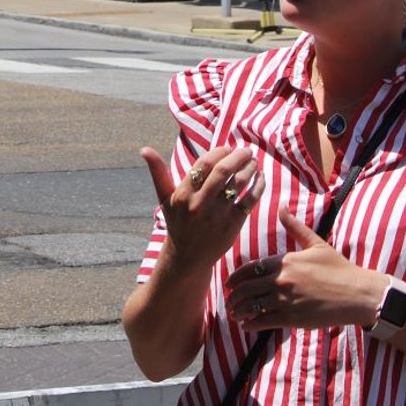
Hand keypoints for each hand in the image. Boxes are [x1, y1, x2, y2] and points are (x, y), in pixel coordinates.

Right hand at [141, 144, 264, 272]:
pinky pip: (249, 201)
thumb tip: (144, 149)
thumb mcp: (164, 198)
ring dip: (250, 169)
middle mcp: (199, 204)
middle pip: (223, 171)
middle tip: (247, 150)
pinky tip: (260, 177)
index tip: (228, 148)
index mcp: (183, 194)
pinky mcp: (232, 226)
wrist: (187, 257)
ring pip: (239, 184)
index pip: (204, 164)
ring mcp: (217, 216)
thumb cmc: (176, 222)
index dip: (219, 152)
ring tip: (253, 162)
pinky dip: (258, 186)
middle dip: (239, 156)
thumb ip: (158, 172)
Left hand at [224, 208, 386, 331]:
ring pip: (252, 306)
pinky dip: (252, 324)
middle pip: (246, 289)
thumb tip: (281, 206)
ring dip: (239, 311)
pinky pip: (264, 321)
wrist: (357, 294)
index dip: (235, 278)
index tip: (228, 284)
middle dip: (234, 296)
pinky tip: (247, 326)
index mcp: (284, 261)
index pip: (250, 269)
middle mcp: (281, 279)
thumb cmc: (338, 268)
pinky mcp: (293, 318)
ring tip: (235, 315)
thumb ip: (295, 227)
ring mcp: (286, 299)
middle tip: (229, 301)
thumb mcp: (316, 244)